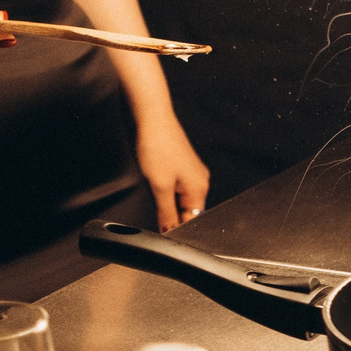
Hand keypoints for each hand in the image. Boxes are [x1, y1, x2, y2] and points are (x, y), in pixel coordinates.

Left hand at [135, 113, 209, 231]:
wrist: (151, 118)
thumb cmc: (158, 145)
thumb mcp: (159, 187)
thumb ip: (166, 213)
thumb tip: (169, 232)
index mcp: (199, 188)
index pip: (191, 221)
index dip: (174, 228)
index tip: (159, 231)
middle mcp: (199, 180)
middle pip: (185, 211)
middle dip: (168, 214)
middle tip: (152, 204)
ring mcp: (189, 172)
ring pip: (177, 198)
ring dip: (163, 200)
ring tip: (151, 185)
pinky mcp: (178, 165)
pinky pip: (172, 186)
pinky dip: (162, 189)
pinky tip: (152, 179)